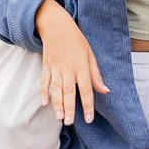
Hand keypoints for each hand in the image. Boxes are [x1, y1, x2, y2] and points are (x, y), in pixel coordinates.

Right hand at [36, 0, 108, 124]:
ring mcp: (56, 68)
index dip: (88, 105)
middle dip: (69, 107)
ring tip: (58, 117)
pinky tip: (43, 103)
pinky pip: (44, 81)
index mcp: (82, 66)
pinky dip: (43, 91)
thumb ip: (96, 75)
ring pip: (55, 88)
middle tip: (69, 122)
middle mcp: (68, 69)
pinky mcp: (46, 66)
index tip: (88, 118)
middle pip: (69, 91)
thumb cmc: (77, 42)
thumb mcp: (91, 56)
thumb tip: (105, 91)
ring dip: (56, 103)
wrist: (57, 27)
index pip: (86, 89)